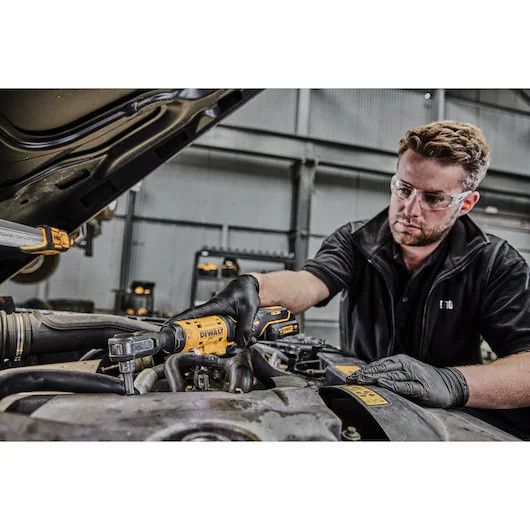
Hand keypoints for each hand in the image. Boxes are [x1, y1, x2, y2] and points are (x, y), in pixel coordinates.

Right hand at [174, 274, 259, 346]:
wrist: (250, 287)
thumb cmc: (245, 291)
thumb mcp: (248, 309)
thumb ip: (245, 327)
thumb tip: (241, 344)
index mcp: (214, 306)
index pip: (193, 314)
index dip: (180, 320)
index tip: (170, 327)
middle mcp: (213, 315)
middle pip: (201, 331)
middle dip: (202, 343)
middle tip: (203, 352)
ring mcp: (218, 320)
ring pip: (213, 337)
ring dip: (221, 345)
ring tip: (231, 348)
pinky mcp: (224, 325)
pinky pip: (224, 337)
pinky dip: (231, 342)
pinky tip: (240, 344)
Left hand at [346, 354, 468, 407]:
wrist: (450, 383)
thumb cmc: (425, 379)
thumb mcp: (406, 373)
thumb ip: (390, 373)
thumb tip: (370, 377)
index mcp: (400, 361)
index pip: (377, 365)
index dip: (363, 371)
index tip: (350, 377)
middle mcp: (405, 365)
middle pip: (381, 369)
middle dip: (365, 374)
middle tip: (351, 379)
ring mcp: (413, 375)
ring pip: (390, 375)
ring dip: (374, 378)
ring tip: (361, 380)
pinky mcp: (421, 387)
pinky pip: (404, 385)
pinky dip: (393, 384)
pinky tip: (383, 384)